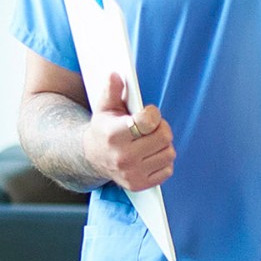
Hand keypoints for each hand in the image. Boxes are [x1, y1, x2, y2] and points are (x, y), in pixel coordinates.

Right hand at [82, 74, 174, 189]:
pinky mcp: (138, 185)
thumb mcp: (105, 108)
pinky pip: (168, 170)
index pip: (149, 121)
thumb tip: (116, 75)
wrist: (91, 158)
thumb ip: (112, 90)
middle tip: (151, 128)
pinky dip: (163, 162)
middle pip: (164, 137)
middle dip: (161, 129)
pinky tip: (150, 156)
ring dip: (163, 145)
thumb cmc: (103, 129)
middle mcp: (122, 157)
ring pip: (169, 153)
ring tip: (149, 142)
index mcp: (114, 135)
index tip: (148, 113)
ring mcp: (131, 173)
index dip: (153, 114)